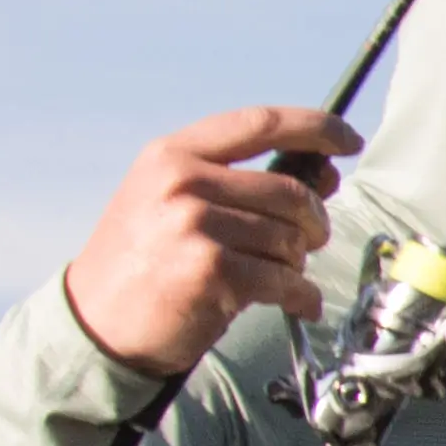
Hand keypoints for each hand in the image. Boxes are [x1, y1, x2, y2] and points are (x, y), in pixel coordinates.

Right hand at [63, 106, 358, 377]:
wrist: (98, 322)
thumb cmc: (145, 262)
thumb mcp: (176, 203)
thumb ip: (244, 184)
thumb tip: (324, 175)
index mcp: (173, 155)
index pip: (259, 123)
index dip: (315, 128)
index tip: (347, 139)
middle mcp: (183, 182)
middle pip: (290, 192)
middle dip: (314, 221)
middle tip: (308, 242)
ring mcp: (196, 225)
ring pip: (291, 239)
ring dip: (297, 263)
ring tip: (276, 276)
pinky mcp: (212, 272)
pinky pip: (286, 280)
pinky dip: (301, 296)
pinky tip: (298, 303)